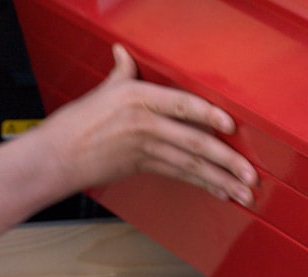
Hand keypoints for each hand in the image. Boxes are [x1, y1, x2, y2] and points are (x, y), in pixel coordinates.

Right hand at [36, 44, 257, 205]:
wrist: (56, 157)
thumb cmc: (76, 124)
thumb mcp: (101, 91)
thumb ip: (122, 73)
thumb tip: (124, 53)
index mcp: (138, 98)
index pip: (181, 105)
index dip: (207, 116)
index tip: (231, 127)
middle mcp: (145, 124)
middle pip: (194, 143)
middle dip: (226, 161)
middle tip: (250, 174)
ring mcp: (146, 149)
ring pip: (191, 165)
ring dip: (221, 180)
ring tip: (244, 191)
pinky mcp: (144, 167)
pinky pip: (180, 176)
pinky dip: (204, 185)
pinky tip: (223, 193)